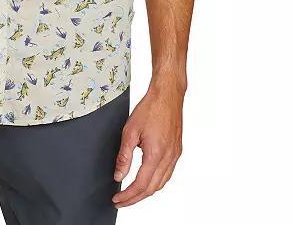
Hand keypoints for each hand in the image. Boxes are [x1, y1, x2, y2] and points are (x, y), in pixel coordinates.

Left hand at [112, 81, 183, 207]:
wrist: (167, 95)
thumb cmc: (150, 108)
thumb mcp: (130, 131)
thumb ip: (124, 156)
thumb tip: (119, 175)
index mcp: (156, 154)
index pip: (141, 185)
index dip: (128, 195)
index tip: (117, 200)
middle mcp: (168, 158)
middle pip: (152, 189)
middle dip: (135, 198)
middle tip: (121, 201)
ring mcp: (175, 155)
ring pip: (161, 183)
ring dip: (146, 192)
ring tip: (132, 194)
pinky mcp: (177, 151)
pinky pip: (167, 174)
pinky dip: (156, 182)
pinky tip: (148, 180)